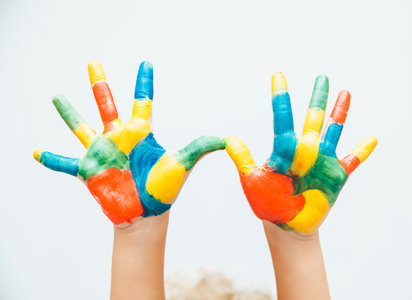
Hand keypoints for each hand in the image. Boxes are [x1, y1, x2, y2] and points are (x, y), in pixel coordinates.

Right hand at [33, 61, 223, 224]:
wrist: (146, 214)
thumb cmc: (164, 189)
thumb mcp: (181, 164)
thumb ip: (200, 148)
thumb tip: (226, 139)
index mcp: (140, 133)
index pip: (143, 100)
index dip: (144, 82)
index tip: (147, 64)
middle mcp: (119, 138)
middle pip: (107, 104)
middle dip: (100, 84)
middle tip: (94, 63)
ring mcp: (102, 152)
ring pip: (82, 126)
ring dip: (69, 112)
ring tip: (57, 97)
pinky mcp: (89, 170)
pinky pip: (65, 163)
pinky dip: (52, 159)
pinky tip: (36, 152)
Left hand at [224, 73, 376, 234]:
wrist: (287, 225)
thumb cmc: (267, 204)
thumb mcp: (252, 180)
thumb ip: (244, 159)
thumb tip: (228, 138)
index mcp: (284, 149)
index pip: (282, 117)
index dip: (280, 96)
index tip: (278, 75)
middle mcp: (304, 150)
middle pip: (312, 118)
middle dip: (317, 97)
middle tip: (321, 76)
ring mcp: (322, 161)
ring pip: (333, 130)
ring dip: (339, 113)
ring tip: (345, 92)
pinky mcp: (337, 175)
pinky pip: (353, 160)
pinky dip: (362, 151)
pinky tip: (372, 138)